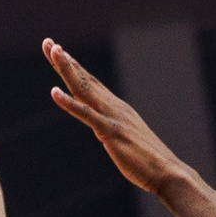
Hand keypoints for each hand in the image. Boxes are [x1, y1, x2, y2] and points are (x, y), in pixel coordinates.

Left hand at [45, 40, 190, 194]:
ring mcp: (112, 117)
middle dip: (64, 61)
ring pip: (84, 89)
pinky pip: (87, 115)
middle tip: (47, 43)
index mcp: (117, 108)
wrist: (168, 173)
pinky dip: (69, 102)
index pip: (91, 83)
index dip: (74, 67)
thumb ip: (115, 132)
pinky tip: (54, 92)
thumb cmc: (149, 161)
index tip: (58, 52)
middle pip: (84, 79)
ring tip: (53, 50)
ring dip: (67, 69)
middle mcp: (114, 107)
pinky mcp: (111, 132)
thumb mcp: (126, 140)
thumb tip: (107, 133)